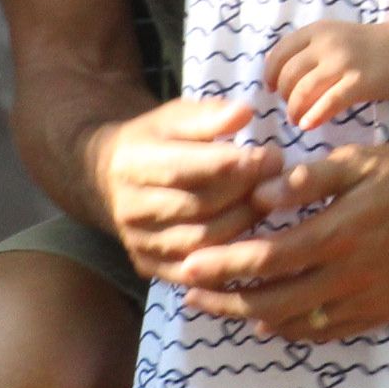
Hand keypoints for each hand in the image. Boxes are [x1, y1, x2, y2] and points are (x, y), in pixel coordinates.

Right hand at [93, 95, 283, 277]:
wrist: (107, 178)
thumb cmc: (154, 141)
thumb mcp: (175, 117)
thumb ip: (208, 116)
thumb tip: (244, 114)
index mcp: (133, 162)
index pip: (186, 168)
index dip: (233, 165)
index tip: (272, 155)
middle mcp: (130, 207)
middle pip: (198, 207)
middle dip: (246, 193)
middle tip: (282, 180)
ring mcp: (138, 242)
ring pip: (201, 242)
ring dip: (244, 225)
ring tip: (271, 204)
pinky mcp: (148, 266)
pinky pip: (195, 273)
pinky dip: (228, 260)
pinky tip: (255, 239)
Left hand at [175, 137, 388, 338]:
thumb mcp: (361, 161)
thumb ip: (309, 180)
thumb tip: (260, 194)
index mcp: (337, 234)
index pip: (265, 258)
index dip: (222, 266)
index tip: (187, 265)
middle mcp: (348, 276)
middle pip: (271, 300)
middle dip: (224, 300)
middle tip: (190, 293)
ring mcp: (365, 300)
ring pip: (296, 323)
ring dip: (252, 318)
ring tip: (222, 307)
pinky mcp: (381, 312)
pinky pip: (328, 333)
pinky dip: (294, 331)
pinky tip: (273, 322)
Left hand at [264, 17, 388, 129]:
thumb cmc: (367, 45)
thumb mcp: (334, 36)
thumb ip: (307, 48)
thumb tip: (273, 69)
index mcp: (317, 31)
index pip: (279, 52)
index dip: (270, 73)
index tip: (271, 87)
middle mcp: (326, 44)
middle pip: (288, 75)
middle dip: (283, 95)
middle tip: (289, 106)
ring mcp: (343, 63)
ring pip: (303, 90)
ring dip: (294, 109)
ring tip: (296, 119)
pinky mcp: (358, 83)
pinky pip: (327, 103)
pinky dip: (313, 116)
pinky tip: (308, 125)